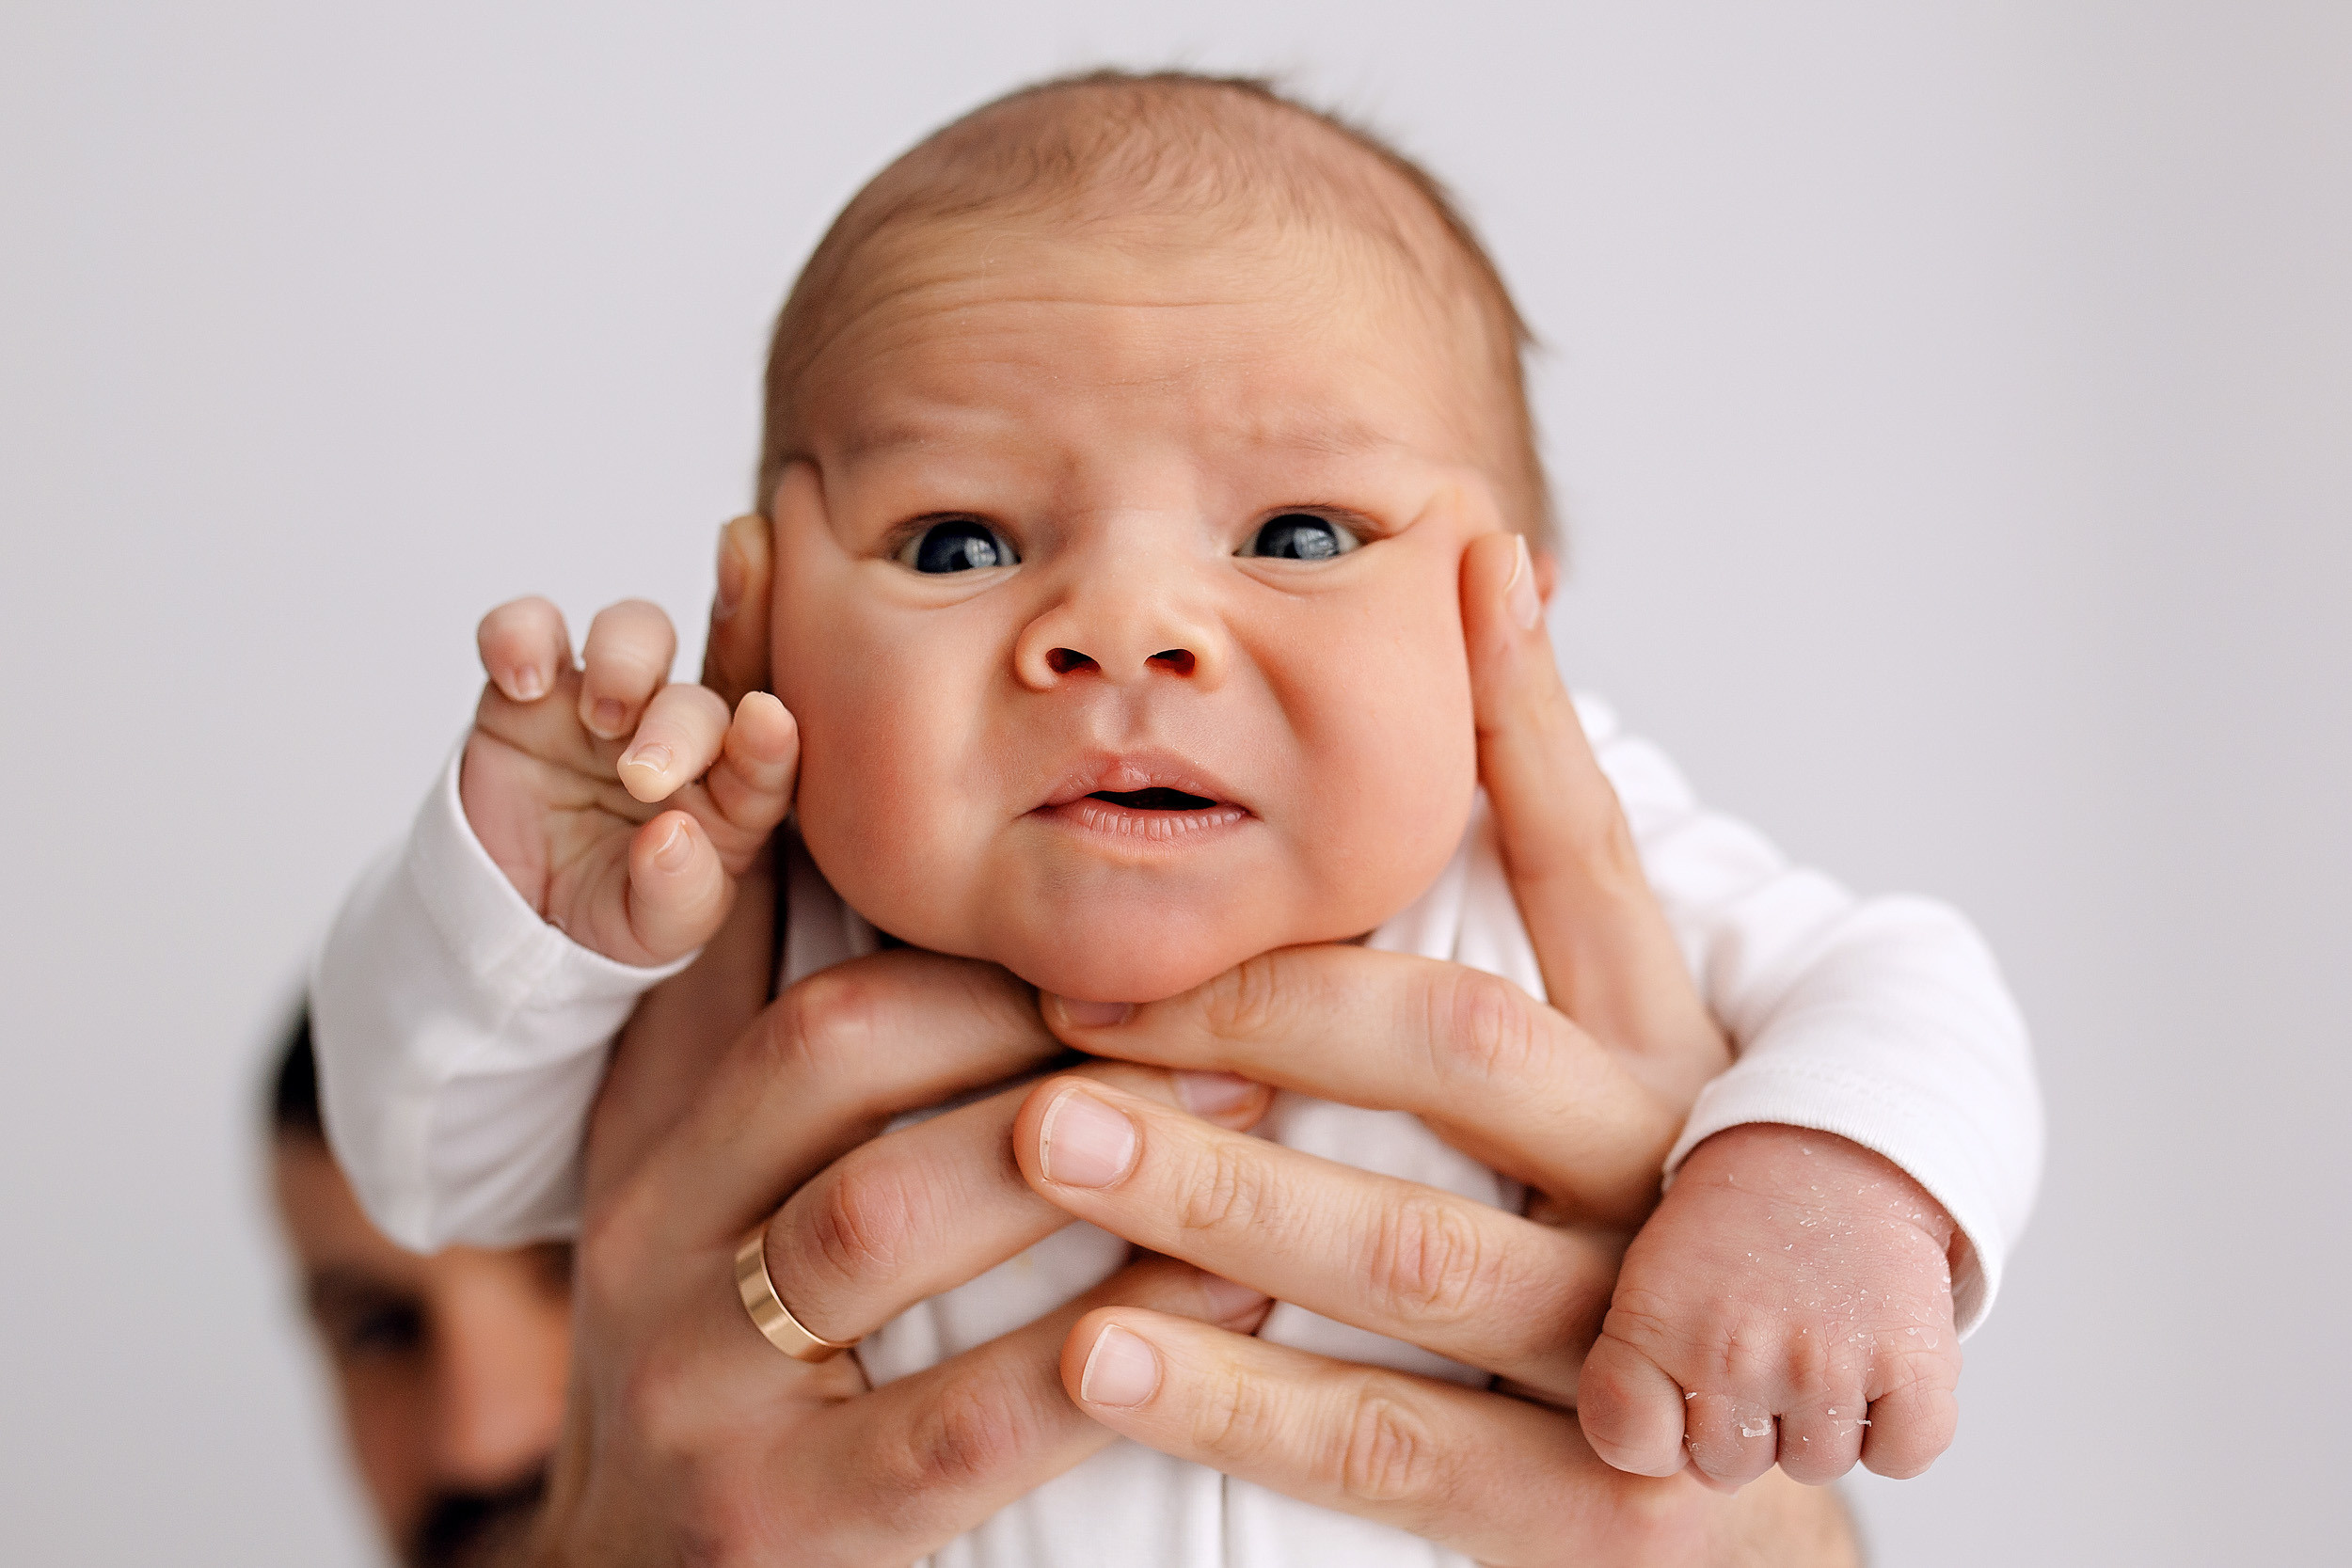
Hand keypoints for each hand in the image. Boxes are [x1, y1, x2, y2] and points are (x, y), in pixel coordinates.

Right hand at [463, 579, 796, 967]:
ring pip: (633, 632)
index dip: (768, 739)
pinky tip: (519, 680)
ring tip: (600, 716)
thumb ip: (676, 895)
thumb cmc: (610, 912)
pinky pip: (526, 632)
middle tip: (644, 775)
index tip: (767, 723)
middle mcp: (674, 734)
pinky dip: (520, 635)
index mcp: (727, 792)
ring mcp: (603, 702)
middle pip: (693, 699)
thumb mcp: (651, 932)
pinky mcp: (526, 691)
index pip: (764, 756)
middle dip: (677, 728)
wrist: (514, 914)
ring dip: (624, 658)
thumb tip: (671, 837)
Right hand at [526, 521, 1285, 1565]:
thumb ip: (775, 1034)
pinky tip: (1235, 1289)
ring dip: (1083, 1139)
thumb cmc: (719, 1376)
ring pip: (883, 1215)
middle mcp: (649, 1240)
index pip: (748, 943)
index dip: (892, 864)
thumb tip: (844, 817)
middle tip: (1204, 976)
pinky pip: (968, 1414)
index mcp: (649, 1136)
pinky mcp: (783, 1524)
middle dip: (1026, 996)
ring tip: (1247, 1098)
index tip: (1043, 822)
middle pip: (830, 1054)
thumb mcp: (699, 1192)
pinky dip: (1114, 1338)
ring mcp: (701, 1386)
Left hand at [1001, 532, 1851, 1562]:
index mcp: (1670, 1058)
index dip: (1513, 728)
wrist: (1748, 1513)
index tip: (1407, 613)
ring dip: (1215, 1191)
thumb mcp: (1616, 1064)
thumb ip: (1539, 870)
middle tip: (1068, 984)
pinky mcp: (1599, 1510)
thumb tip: (1491, 584)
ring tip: (1042, 1139)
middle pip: (1463, 1054)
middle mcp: (1668, 1181)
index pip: (1590, 866)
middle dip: (1259, 1005)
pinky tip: (1095, 1358)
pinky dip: (1239, 1396)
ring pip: (1415, 1254)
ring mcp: (1649, 1349)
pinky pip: (1396, 1444)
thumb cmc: (1636, 1241)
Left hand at [1578, 1123, 1962, 1489]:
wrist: (1828, 1149)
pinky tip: (1873, 1363)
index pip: (1634, 1444)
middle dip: (1747, 1423)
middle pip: (1732, 1466)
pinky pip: (1899, 1456)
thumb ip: (1635, 1379)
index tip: (1681, 1389)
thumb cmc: (1730, 1234)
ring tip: (1814, 1339)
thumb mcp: (1650, 1282)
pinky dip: (1896, 1427)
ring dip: (1822, 1421)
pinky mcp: (1910, 1365)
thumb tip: (1670, 1464)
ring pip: (1818, 1466)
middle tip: (1762, 1346)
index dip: (1662, 1434)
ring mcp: (1825, 1363)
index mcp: (1656, 1327)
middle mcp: (1734, 1352)